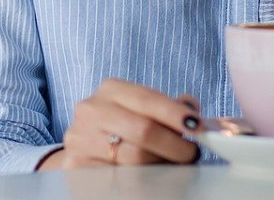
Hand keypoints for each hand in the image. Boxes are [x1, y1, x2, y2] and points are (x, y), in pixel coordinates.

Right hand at [37, 79, 201, 169]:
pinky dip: (142, 182)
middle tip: (192, 154)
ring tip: (173, 167)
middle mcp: (91, 110)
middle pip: (143, 130)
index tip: (198, 127)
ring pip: (133, 159)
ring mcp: (81, 138)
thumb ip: (169, 108)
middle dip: (174, 145)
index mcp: (110, 90)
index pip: (147, 99)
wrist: (86, 148)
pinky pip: (118, 179)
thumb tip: (191, 110)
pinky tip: (152, 180)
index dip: (174, 113)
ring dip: (161, 165)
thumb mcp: (143, 110)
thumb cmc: (123, 127)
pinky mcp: (75, 166)